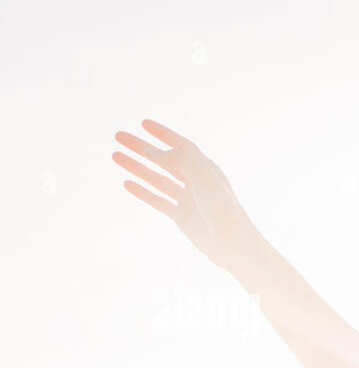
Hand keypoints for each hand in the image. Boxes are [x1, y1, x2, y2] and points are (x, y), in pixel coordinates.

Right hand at [112, 119, 267, 277]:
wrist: (232, 244)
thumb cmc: (222, 208)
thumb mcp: (202, 176)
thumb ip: (178, 159)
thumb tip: (152, 152)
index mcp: (205, 168)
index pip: (181, 145)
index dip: (163, 133)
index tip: (142, 123)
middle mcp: (196, 181)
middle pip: (164, 159)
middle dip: (142, 147)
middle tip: (119, 136)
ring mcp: (188, 199)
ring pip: (158, 178)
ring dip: (137, 166)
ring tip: (115, 155)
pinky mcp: (182, 216)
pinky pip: (158, 200)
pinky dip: (143, 191)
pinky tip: (127, 183)